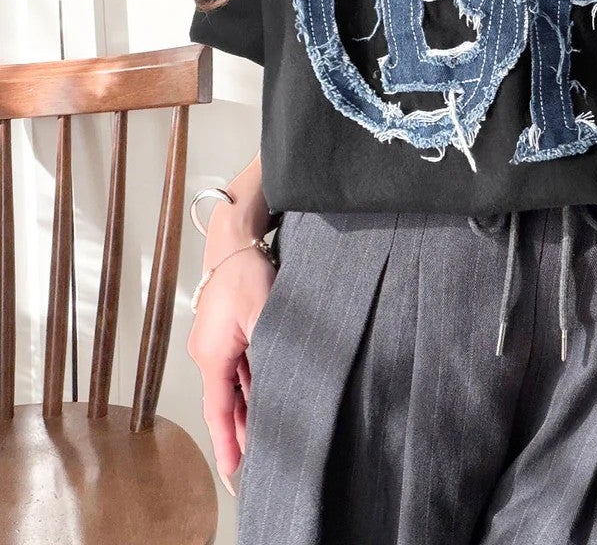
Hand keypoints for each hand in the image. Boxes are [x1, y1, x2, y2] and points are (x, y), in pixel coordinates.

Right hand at [187, 207, 276, 497]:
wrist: (235, 237)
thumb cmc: (246, 270)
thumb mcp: (263, 314)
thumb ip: (268, 351)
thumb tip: (276, 383)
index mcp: (212, 354)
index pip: (219, 410)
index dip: (228, 442)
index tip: (234, 471)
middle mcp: (208, 352)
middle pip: (225, 401)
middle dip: (240, 431)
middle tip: (257, 462)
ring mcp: (217, 341)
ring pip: (233, 384)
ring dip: (247, 407)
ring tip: (264, 436)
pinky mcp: (227, 330)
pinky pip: (237, 366)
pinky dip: (250, 385)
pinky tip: (264, 397)